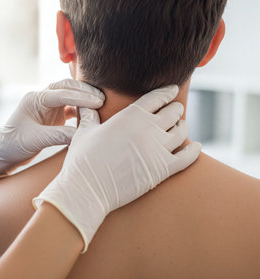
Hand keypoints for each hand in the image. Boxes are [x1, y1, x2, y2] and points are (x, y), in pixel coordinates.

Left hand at [0, 79, 104, 180]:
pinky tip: (92, 116)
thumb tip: (82, 134)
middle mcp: (42, 99)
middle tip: (103, 100)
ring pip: (70, 95)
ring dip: (84, 98)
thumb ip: (58, 135)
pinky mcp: (52, 116)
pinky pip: (70, 108)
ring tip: (101, 105)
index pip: (61, 93)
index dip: (81, 97)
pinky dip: (81, 110)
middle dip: (85, 92)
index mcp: (35, 99)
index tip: (97, 102)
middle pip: (67, 87)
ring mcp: (48, 106)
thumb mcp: (36, 140)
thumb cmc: (13, 145)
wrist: (3, 153)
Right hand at [33, 85, 201, 251]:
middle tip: (176, 108)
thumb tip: (83, 104)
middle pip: (172, 112)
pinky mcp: (163, 170)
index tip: (172, 90)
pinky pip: (187, 157)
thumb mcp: (84, 131)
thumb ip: (89, 115)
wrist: (87, 188)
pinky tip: (196, 147)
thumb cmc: (83, 159)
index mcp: (130, 115)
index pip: (156, 97)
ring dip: (183, 127)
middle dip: (175, 108)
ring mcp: (157, 149)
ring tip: (181, 125)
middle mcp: (148, 128)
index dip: (166, 92)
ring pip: (181, 133)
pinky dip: (194, 151)